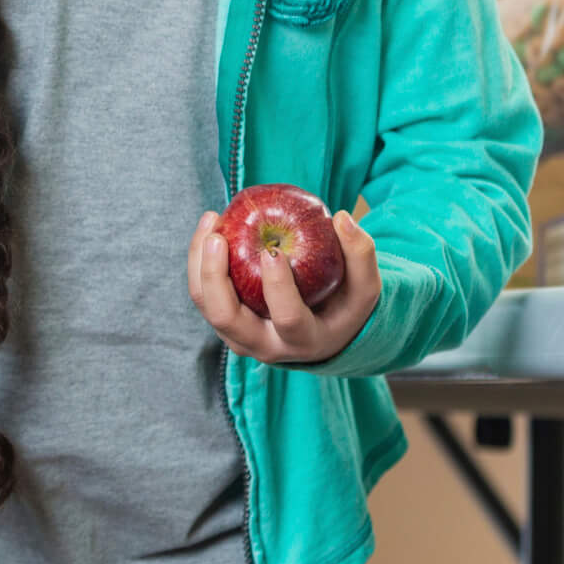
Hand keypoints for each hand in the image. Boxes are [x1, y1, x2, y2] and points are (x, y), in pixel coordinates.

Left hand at [186, 209, 382, 365]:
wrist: (322, 334)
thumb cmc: (345, 305)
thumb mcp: (364, 286)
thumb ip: (361, 253)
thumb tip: (343, 218)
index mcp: (305, 340)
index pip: (287, 318)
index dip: (278, 287)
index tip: (272, 251)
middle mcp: (265, 346)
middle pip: (226, 317)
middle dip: (215, 276)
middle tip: (219, 237)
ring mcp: (239, 337)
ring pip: (206, 304)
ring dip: (199, 263)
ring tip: (211, 220)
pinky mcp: (224, 322)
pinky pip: (203, 293)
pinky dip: (199, 261)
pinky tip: (211, 227)